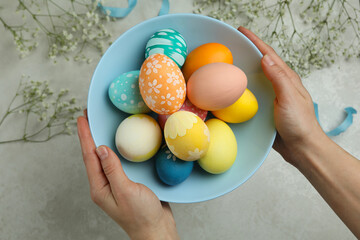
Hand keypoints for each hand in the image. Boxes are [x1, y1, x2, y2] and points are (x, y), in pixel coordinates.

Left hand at [77, 110, 178, 239]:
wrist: (157, 230)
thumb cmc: (142, 215)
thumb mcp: (126, 191)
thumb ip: (112, 170)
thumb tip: (100, 148)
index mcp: (99, 187)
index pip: (89, 157)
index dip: (85, 136)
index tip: (82, 118)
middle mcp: (104, 184)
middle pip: (94, 155)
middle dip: (90, 135)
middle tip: (88, 116)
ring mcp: (115, 183)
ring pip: (105, 157)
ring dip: (101, 139)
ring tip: (100, 124)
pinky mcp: (127, 182)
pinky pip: (118, 161)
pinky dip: (116, 148)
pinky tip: (120, 142)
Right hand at [238, 27, 325, 166]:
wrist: (301, 148)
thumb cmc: (299, 123)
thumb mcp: (289, 98)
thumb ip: (278, 79)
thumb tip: (265, 58)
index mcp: (286, 79)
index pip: (269, 55)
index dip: (255, 42)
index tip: (242, 32)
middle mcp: (277, 85)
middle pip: (260, 64)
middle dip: (246, 52)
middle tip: (230, 45)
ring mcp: (270, 97)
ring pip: (253, 79)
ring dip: (241, 70)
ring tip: (226, 64)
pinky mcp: (263, 108)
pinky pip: (249, 94)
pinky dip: (240, 88)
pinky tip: (229, 90)